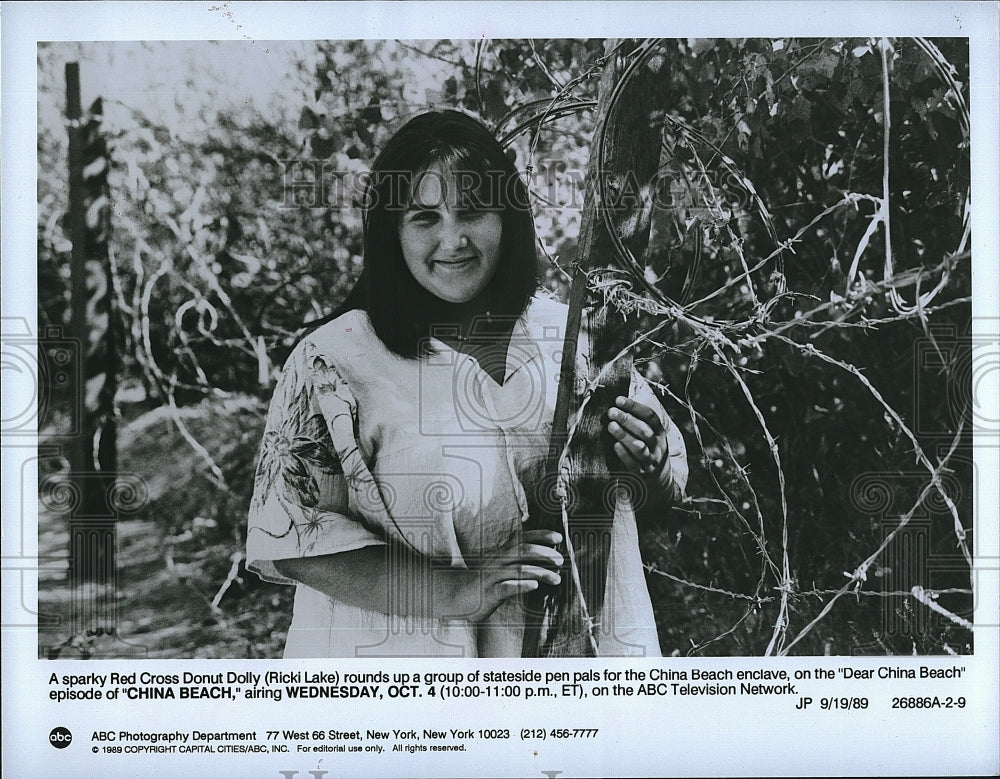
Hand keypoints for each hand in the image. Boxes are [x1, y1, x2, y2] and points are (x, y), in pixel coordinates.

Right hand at [444, 530, 562, 621]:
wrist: (455, 595)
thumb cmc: (483, 581)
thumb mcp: (499, 565)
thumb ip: (518, 559)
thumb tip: (545, 558)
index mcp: (502, 553)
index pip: (523, 538)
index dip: (541, 536)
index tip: (558, 538)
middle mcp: (498, 561)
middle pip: (523, 550)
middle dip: (544, 553)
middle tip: (560, 560)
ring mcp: (493, 576)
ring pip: (518, 569)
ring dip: (540, 572)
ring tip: (556, 578)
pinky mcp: (489, 593)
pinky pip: (506, 587)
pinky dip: (521, 585)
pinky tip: (534, 585)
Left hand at [607, 396, 667, 477]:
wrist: (659, 483)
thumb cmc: (647, 451)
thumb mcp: (650, 436)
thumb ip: (639, 421)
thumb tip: (622, 399)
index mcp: (659, 433)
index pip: (650, 416)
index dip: (635, 407)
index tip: (619, 400)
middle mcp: (657, 446)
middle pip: (644, 431)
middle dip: (627, 420)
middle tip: (611, 412)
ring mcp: (650, 461)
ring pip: (640, 448)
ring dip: (625, 436)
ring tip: (611, 426)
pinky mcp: (641, 474)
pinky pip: (633, 464)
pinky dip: (624, 454)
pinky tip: (615, 445)